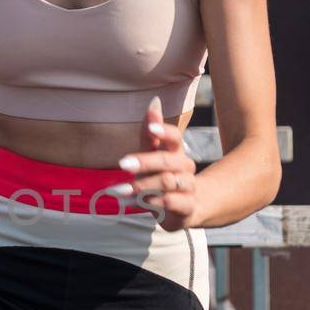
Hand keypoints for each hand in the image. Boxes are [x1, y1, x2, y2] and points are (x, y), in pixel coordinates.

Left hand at [106, 96, 199, 231]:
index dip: (165, 132)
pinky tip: (139, 203)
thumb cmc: (163, 176)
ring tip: (121, 190)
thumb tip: (154, 101)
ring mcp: (188, 187)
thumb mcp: (152, 155)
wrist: (186, 208)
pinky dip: (155, 202)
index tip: (151, 129)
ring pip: (169, 181)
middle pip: (168, 160)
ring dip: (144, 185)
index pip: (175, 138)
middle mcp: (186, 167)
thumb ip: (149, 133)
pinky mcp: (188, 207)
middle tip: (123, 164)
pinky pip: (174, 202)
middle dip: (145, 161)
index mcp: (176, 151)